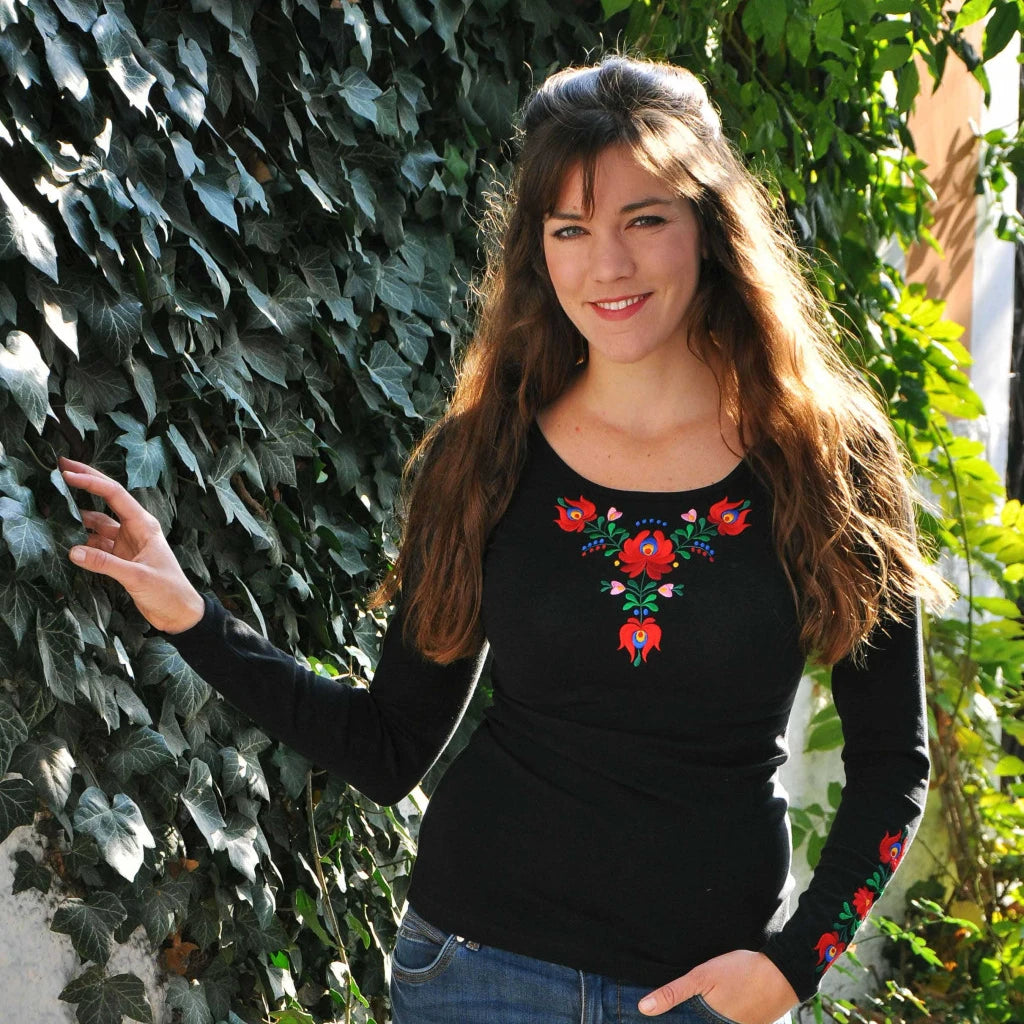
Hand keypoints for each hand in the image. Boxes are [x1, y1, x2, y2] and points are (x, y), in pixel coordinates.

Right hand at [59, 457, 205, 633]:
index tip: (67, 473)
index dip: (91, 482)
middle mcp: (134, 529)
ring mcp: (126, 543)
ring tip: (52, 506)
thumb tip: (73, 551)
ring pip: (97, 524)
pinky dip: (81, 541)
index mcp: (144, 525)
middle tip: (60, 467)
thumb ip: (105, 564)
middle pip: (106, 501)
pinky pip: (96, 544)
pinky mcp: (121, 558)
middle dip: (85, 483)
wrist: (179, 613)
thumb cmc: (168, 591)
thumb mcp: (137, 576)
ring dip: (78, 517)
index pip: (114, 495)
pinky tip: (65, 540)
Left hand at [638, 949, 797, 1022]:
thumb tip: (644, 1008)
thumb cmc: (740, 972)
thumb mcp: (702, 977)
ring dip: (698, 1019)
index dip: (669, 1023)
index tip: (651, 1022)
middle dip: (684, 1020)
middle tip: (673, 1011)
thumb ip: (673, 993)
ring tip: (699, 1005)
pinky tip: (711, 1009)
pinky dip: (715, 1019)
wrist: (781, 974)